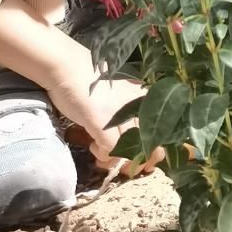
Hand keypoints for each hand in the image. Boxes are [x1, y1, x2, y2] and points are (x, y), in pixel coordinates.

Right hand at [46, 42, 162, 177]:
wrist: (67, 67)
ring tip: (104, 153)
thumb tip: (137, 139)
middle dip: (141, 160)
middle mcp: (137, 105)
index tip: (147, 162)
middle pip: (152, 142)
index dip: (156, 150)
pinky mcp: (101, 120)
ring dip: (118, 158)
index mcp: (144, 99)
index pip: (164, 130)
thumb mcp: (120, 95)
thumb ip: (131, 112)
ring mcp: (120, 113)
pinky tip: (94, 146)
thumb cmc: (93, 82)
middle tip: (125, 164)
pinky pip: (110, 149)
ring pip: (131, 148)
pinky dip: (103, 155)